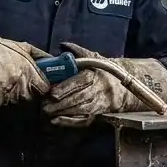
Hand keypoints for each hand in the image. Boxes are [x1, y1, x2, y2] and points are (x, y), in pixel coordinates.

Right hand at [0, 38, 50, 105]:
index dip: (41, 87)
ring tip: (5, 83)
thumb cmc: (0, 49)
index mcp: (30, 73)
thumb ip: (41, 56)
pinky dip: (1, 98)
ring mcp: (9, 95)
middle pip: (31, 97)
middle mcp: (22, 85)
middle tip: (18, 82)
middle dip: (27, 92)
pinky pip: (4, 104)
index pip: (45, 89)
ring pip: (17, 102)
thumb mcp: (24, 47)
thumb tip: (53, 61)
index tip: (37, 85)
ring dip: (13, 96)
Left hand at [42, 43, 166, 127]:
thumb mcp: (92, 58)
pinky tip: (57, 120)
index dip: (66, 88)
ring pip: (80, 110)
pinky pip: (83, 119)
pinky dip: (70, 122)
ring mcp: (97, 103)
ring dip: (63, 112)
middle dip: (61, 103)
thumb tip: (63, 45)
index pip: (80, 82)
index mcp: (95, 75)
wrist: (121, 87)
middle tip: (45, 105)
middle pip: (78, 98)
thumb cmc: (102, 71)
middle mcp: (97, 90)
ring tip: (48, 112)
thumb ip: (78, 52)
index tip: (52, 92)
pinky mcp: (96, 113)